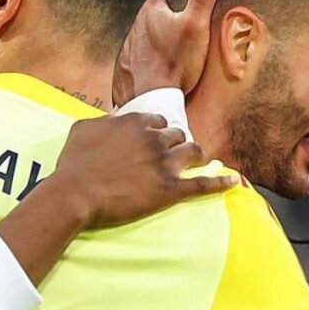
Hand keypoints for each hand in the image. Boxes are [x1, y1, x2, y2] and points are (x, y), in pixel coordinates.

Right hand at [49, 113, 236, 227]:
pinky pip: (204, 183)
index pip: (161, 122)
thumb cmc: (73, 164)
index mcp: (136, 123)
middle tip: (177, 155)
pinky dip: (221, 182)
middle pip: (180, 136)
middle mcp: (155, 139)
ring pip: (194, 152)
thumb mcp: (83, 129)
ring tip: (198, 163)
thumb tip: (114, 116)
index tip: (160, 140)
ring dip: (197, 157)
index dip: (162, 132)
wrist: (75, 193)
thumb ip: (103, 120)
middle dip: (179, 144)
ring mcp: (165, 163)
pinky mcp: (170, 188)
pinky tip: (234, 182)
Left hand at [113, 0, 227, 106]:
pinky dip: (152, 55)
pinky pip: (141, 54)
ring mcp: (130, 46)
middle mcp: (137, 24)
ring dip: (160, 33)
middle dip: (170, 8)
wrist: (149, 100)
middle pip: (154, 8)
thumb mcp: (196, 23)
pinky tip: (164, 64)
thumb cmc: (173, 62)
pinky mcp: (128, 67)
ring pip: (147, 32)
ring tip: (179, 40)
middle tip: (189, 12)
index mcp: (152, 9)